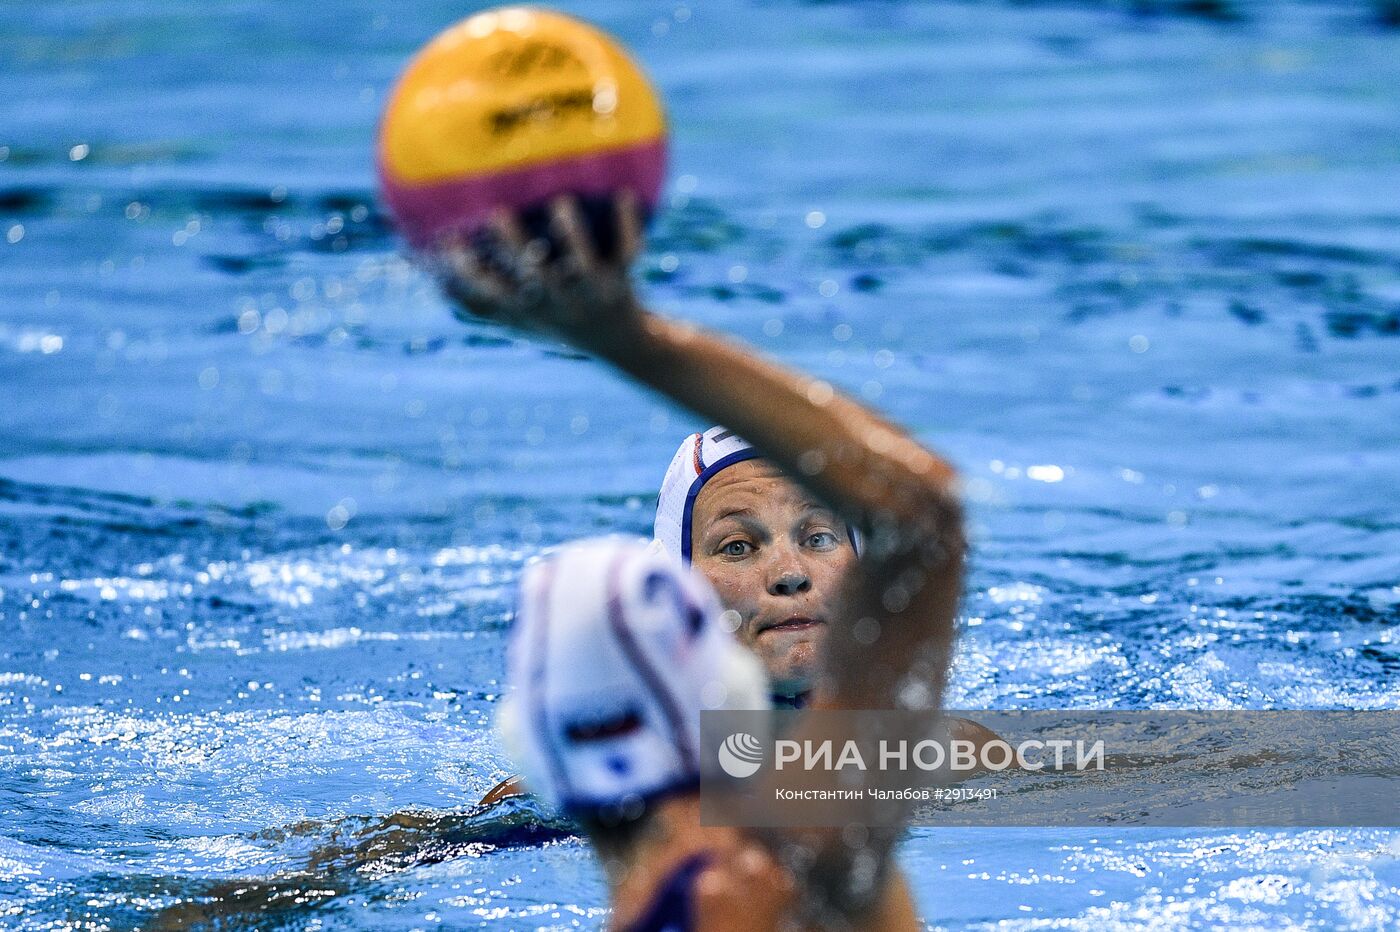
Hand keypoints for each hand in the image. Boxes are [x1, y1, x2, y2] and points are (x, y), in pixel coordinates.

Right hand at [437, 191, 644, 350]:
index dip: (472, 272)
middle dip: (517, 246)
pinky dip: (629, 226)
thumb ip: (481, 304)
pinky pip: (628, 252)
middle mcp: (561, 303)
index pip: (495, 294)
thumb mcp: (520, 321)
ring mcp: (593, 293)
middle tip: (499, 213)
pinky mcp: (623, 282)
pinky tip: (625, 194)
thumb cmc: (560, 324)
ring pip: (584, 264)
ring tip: (562, 201)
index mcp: (532, 308)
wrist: (623, 344)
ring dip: (573, 234)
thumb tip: (432, 279)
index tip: (451, 240)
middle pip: (536, 277)